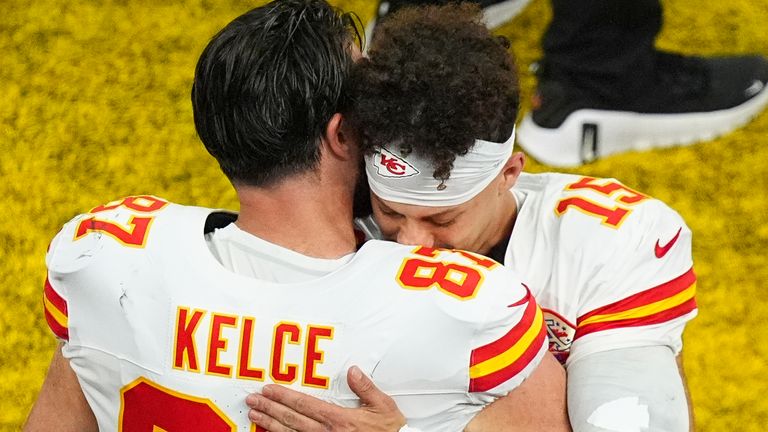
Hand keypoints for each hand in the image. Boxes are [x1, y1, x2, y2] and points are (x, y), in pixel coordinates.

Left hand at [246, 366, 405, 431]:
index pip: (304, 405)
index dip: (284, 397)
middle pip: (291, 420)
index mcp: (339, 420)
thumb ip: (366, 388)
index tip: (268, 389)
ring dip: (270, 424)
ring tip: (255, 416)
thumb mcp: (384, 406)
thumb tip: (352, 371)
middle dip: (270, 408)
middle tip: (252, 401)